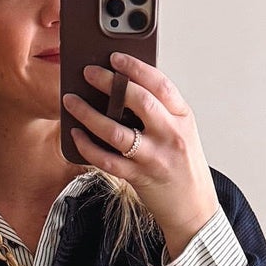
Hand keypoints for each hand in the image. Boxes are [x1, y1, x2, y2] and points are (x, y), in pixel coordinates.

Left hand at [63, 53, 219, 259]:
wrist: (194, 208)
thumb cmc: (183, 165)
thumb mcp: (181, 131)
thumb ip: (159, 110)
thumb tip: (120, 86)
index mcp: (183, 117)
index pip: (160, 84)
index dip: (136, 67)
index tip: (115, 57)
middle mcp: (171, 135)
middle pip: (139, 101)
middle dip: (109, 83)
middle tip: (88, 72)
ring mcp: (155, 158)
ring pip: (116, 131)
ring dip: (88, 114)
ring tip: (71, 101)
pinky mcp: (139, 178)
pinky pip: (107, 160)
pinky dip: (87, 146)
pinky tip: (75, 135)